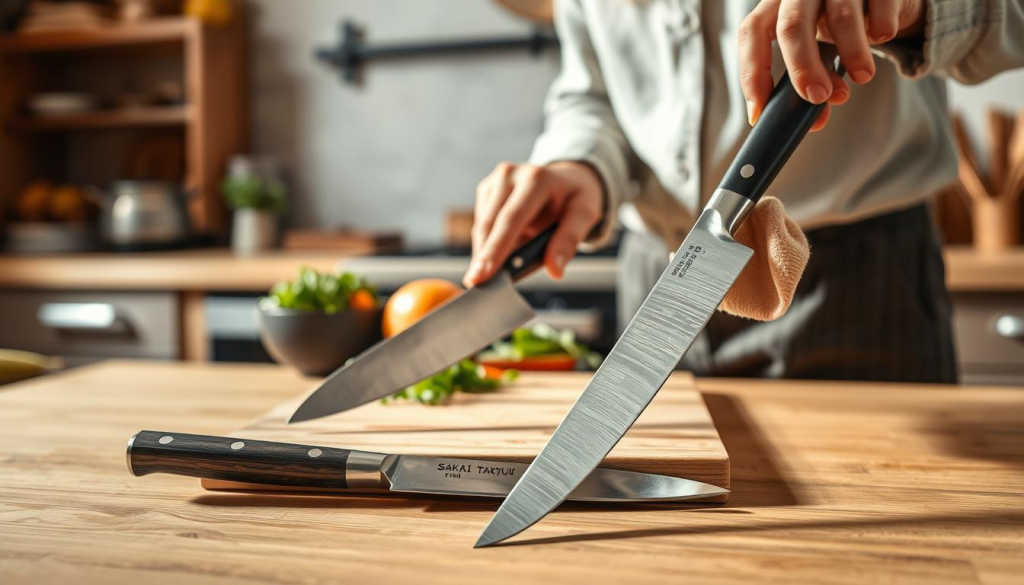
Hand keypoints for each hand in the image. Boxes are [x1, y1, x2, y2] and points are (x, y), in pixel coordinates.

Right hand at [463, 161, 604, 287]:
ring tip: (500, 270)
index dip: (495, 249)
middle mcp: (510, 175)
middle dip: (483, 257)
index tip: (482, 275)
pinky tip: (501, 251)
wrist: (568, 179)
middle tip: (478, 285)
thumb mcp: (584, 215)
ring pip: (481, 227)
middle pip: (489, 224)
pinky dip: (489, 243)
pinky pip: (482, 225)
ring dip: (487, 252)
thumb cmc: (575, 198)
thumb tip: (555, 270)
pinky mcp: (486, 189)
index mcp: (536, 179)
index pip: (511, 219)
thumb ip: (569, 241)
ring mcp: (495, 181)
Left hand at [739, 0, 924, 130]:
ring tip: (862, 77)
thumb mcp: (817, 50)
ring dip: (852, 53)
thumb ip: (811, 80)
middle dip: (803, 67)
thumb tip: (816, 120)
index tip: (760, 110)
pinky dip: (882, 28)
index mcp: (777, 4)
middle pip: (792, 25)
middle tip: (817, 96)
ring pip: (840, 16)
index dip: (752, 71)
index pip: (752, 31)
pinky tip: (881, 36)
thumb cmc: (836, 27)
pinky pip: (880, 6)